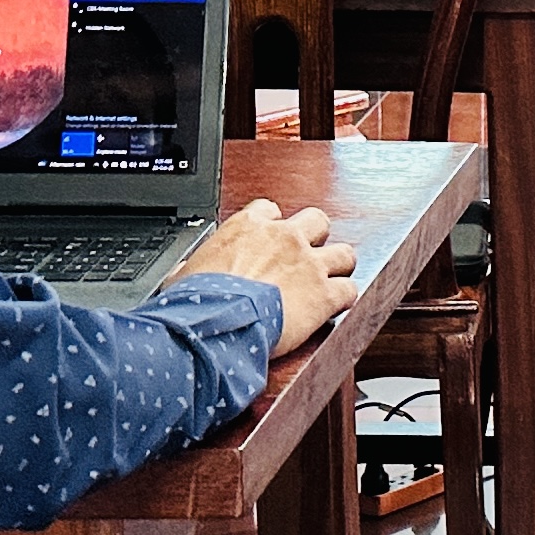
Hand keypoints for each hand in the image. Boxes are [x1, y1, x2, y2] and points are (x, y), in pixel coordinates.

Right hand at [178, 199, 356, 347]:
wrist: (216, 324)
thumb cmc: (196, 301)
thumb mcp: (185, 273)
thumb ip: (196, 265)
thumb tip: (185, 272)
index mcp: (249, 226)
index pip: (270, 210)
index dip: (273, 227)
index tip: (269, 242)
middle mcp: (285, 238)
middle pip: (317, 221)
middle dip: (315, 238)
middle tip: (306, 258)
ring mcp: (309, 264)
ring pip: (344, 253)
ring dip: (338, 267)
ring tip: (329, 281)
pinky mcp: (324, 294)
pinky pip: (349, 290)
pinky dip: (344, 299)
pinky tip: (334, 307)